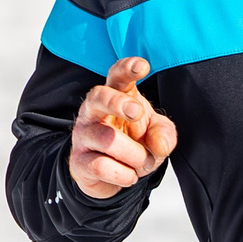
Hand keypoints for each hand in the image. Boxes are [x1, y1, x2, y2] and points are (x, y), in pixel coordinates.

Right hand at [68, 56, 177, 198]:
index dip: (127, 68)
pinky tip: (129, 175)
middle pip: (98, 96)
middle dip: (118, 103)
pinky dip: (124, 174)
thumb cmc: (134, 143)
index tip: (143, 66)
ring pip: (107, 139)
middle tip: (136, 113)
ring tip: (143, 163)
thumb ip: (164, 135)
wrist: (112, 175)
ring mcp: (83, 135)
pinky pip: (102, 166)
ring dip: (135, 155)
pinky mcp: (78, 160)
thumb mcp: (157, 136)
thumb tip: (160, 144)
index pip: (117, 76)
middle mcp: (94, 111)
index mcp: (116, 96)